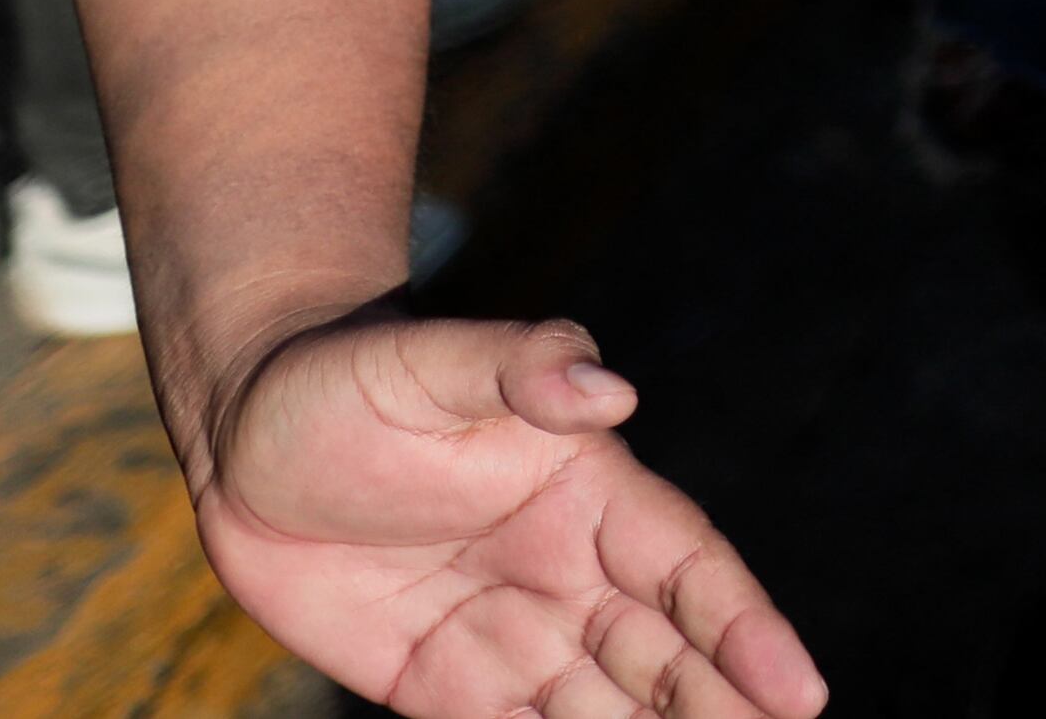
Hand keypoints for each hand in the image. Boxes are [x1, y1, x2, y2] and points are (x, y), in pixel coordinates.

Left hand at [189, 316, 825, 718]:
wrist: (246, 441)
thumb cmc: (345, 380)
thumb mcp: (429, 361)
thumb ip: (521, 368)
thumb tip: (609, 390)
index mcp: (589, 492)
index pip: (688, 570)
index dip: (748, 630)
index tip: (799, 693)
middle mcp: (567, 570)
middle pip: (664, 654)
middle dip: (716, 707)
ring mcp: (508, 633)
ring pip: (602, 707)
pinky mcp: (440, 686)